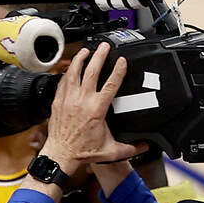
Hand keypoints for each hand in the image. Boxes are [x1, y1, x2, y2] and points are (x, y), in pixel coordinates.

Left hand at [42, 42, 147, 168]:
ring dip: (80, 60)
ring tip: (86, 51)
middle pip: (91, 72)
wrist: (60, 155)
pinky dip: (68, 72)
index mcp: (96, 110)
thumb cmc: (83, 153)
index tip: (122, 60)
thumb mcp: (111, 151)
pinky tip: (71, 67)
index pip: (110, 84)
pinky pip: (62, 82)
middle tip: (104, 47)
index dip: (117, 71)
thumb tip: (146, 146)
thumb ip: (131, 148)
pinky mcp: (57, 102)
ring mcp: (67, 100)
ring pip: (73, 74)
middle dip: (99, 57)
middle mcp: (81, 102)